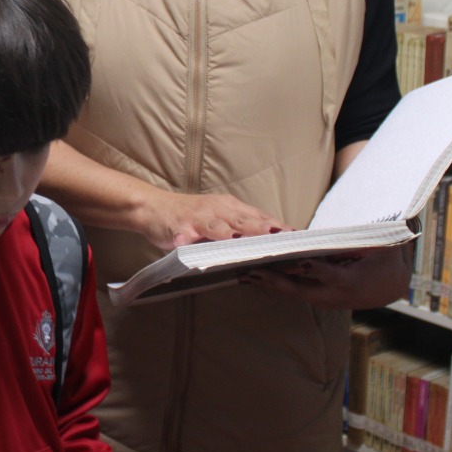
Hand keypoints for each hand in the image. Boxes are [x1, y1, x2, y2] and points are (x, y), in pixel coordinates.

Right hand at [141, 190, 288, 250]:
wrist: (152, 207)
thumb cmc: (190, 216)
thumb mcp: (220, 217)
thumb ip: (242, 228)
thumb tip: (271, 240)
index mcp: (231, 208)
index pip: (260, 218)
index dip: (278, 228)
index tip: (299, 239)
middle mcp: (218, 210)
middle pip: (245, 221)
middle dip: (264, 231)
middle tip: (283, 241)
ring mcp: (198, 218)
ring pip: (218, 226)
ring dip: (231, 234)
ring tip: (243, 242)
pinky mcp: (178, 226)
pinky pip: (185, 235)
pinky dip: (188, 240)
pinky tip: (189, 244)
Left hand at [242, 241, 411, 309]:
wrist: (390, 287)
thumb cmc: (386, 261)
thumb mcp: (382, 248)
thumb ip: (366, 240)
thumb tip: (353, 228)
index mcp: (347, 281)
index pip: (324, 274)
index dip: (306, 268)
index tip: (287, 260)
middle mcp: (332, 295)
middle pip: (298, 288)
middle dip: (272, 280)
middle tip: (249, 270)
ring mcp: (324, 300)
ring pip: (291, 292)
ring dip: (267, 284)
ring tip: (242, 274)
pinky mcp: (318, 299)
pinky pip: (293, 292)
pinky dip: (275, 285)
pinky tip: (255, 278)